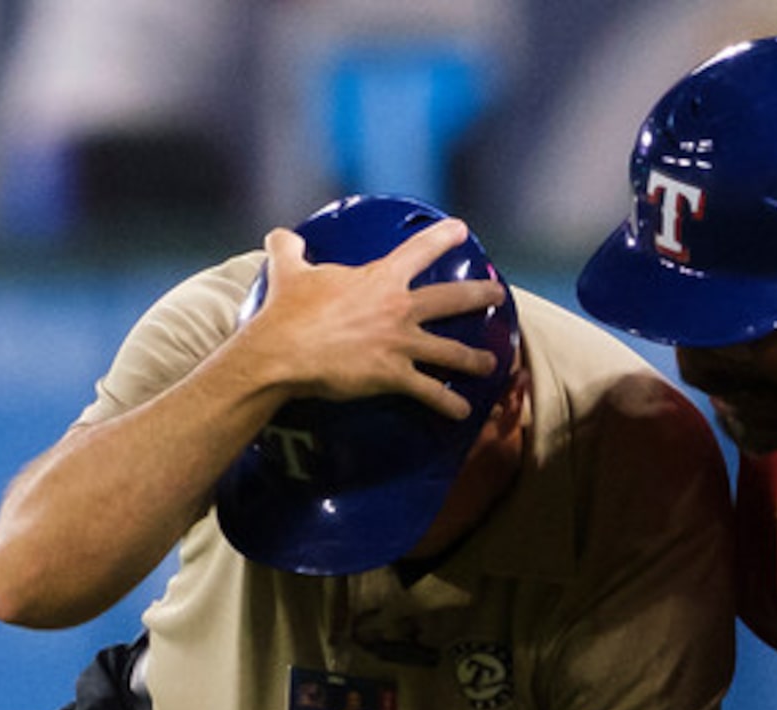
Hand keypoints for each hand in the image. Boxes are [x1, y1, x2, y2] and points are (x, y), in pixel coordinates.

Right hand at [244, 219, 504, 420]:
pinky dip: (448, 404)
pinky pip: (429, 392)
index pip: (419, 250)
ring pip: (451, 351)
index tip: (462, 230)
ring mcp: (400, 344)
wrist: (284, 353)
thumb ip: (289, 250)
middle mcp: (399, 308)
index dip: (443, 237)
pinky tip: (462, 412)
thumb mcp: (288, 271)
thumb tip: (278, 236)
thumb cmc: (288, 312)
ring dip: (474, 359)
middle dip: (479, 295)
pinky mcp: (394, 376)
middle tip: (497, 294)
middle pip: (451, 299)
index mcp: (380, 278)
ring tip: (490, 364)